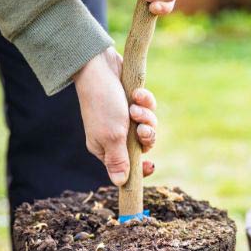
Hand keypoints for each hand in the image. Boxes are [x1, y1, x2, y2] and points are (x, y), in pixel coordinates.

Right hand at [74, 48, 157, 185]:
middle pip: (141, 146)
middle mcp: (114, 135)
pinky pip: (147, 107)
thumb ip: (119, 161)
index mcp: (104, 148)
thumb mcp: (112, 137)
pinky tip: (136, 93)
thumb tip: (120, 183)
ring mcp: (123, 117)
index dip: (140, 169)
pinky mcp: (131, 101)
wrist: (98, 67)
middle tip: (141, 128)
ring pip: (147, 125)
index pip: (126, 167)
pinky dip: (144, 101)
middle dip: (146, 135)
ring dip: (146, 116)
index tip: (152, 166)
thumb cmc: (103, 104)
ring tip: (135, 106)